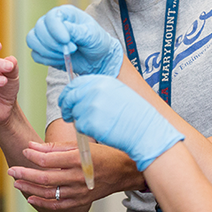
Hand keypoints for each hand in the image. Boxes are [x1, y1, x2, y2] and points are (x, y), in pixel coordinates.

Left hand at [10, 140, 144, 210]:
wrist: (126, 172)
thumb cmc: (106, 154)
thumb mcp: (83, 145)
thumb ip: (57, 147)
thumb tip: (34, 146)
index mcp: (78, 160)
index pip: (48, 160)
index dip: (33, 156)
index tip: (25, 151)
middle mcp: (78, 177)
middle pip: (45, 178)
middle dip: (25, 174)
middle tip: (11, 170)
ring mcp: (79, 192)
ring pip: (49, 193)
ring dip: (30, 189)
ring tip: (17, 183)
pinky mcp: (81, 201)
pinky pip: (59, 205)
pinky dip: (43, 203)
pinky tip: (31, 199)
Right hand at [27, 5, 121, 76]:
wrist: (98, 59)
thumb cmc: (96, 42)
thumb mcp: (92, 35)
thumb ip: (78, 31)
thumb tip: (65, 28)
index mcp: (65, 13)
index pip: (51, 17)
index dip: (55, 29)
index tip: (67, 40)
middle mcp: (51, 23)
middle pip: (38, 29)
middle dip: (54, 43)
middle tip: (72, 49)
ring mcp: (45, 36)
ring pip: (32, 41)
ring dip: (48, 52)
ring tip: (65, 55)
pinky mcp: (43, 51)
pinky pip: (35, 55)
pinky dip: (47, 60)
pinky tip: (61, 60)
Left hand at [59, 75, 183, 170]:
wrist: (144, 130)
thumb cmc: (135, 114)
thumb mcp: (118, 92)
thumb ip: (99, 90)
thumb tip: (80, 93)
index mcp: (102, 81)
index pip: (75, 84)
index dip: (68, 93)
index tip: (66, 100)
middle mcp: (94, 91)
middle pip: (70, 98)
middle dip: (66, 107)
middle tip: (68, 115)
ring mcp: (91, 106)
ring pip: (75, 114)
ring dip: (81, 121)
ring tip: (99, 124)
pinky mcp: (89, 122)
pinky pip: (80, 127)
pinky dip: (87, 131)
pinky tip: (102, 130)